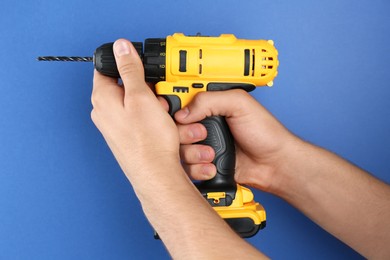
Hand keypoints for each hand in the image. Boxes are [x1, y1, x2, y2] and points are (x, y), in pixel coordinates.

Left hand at [91, 39, 179, 178]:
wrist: (156, 175)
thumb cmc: (147, 142)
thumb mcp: (141, 97)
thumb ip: (130, 70)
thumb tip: (120, 47)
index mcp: (102, 98)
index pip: (107, 69)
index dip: (125, 64)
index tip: (141, 67)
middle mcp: (105, 112)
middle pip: (127, 87)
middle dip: (148, 90)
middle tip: (159, 98)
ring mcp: (117, 126)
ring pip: (139, 105)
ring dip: (156, 107)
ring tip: (166, 117)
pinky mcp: (129, 136)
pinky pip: (143, 120)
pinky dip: (156, 120)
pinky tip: (166, 127)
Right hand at [175, 89, 296, 191]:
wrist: (274, 164)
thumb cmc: (265, 132)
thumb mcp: (240, 104)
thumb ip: (210, 100)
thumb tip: (183, 112)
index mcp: (210, 106)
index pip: (181, 102)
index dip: (172, 108)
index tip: (176, 116)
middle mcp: (204, 125)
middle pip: (175, 129)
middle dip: (185, 134)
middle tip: (202, 134)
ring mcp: (203, 146)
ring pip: (179, 150)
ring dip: (193, 154)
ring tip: (211, 154)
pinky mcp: (205, 164)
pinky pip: (188, 168)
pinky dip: (197, 169)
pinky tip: (212, 167)